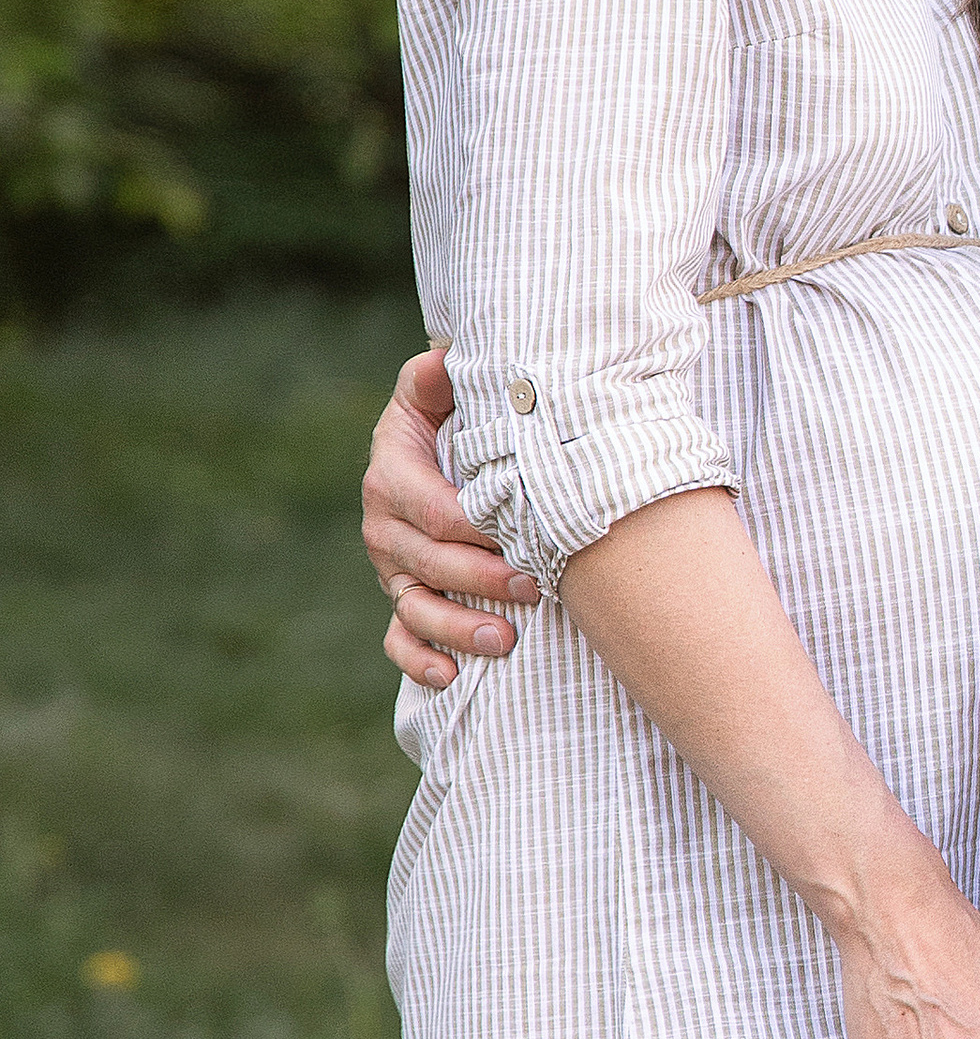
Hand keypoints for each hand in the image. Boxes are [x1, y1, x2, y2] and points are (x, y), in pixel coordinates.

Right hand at [363, 344, 541, 687]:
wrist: (437, 447)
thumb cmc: (449, 416)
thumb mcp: (436, 391)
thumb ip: (435, 379)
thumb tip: (441, 361)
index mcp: (393, 475)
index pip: (435, 511)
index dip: (479, 530)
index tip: (527, 540)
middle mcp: (384, 526)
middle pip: (430, 563)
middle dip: (482, 580)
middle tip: (536, 589)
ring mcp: (392, 568)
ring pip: (414, 607)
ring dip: (456, 628)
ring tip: (503, 641)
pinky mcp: (401, 596)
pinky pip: (398, 638)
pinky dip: (419, 661)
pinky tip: (451, 677)